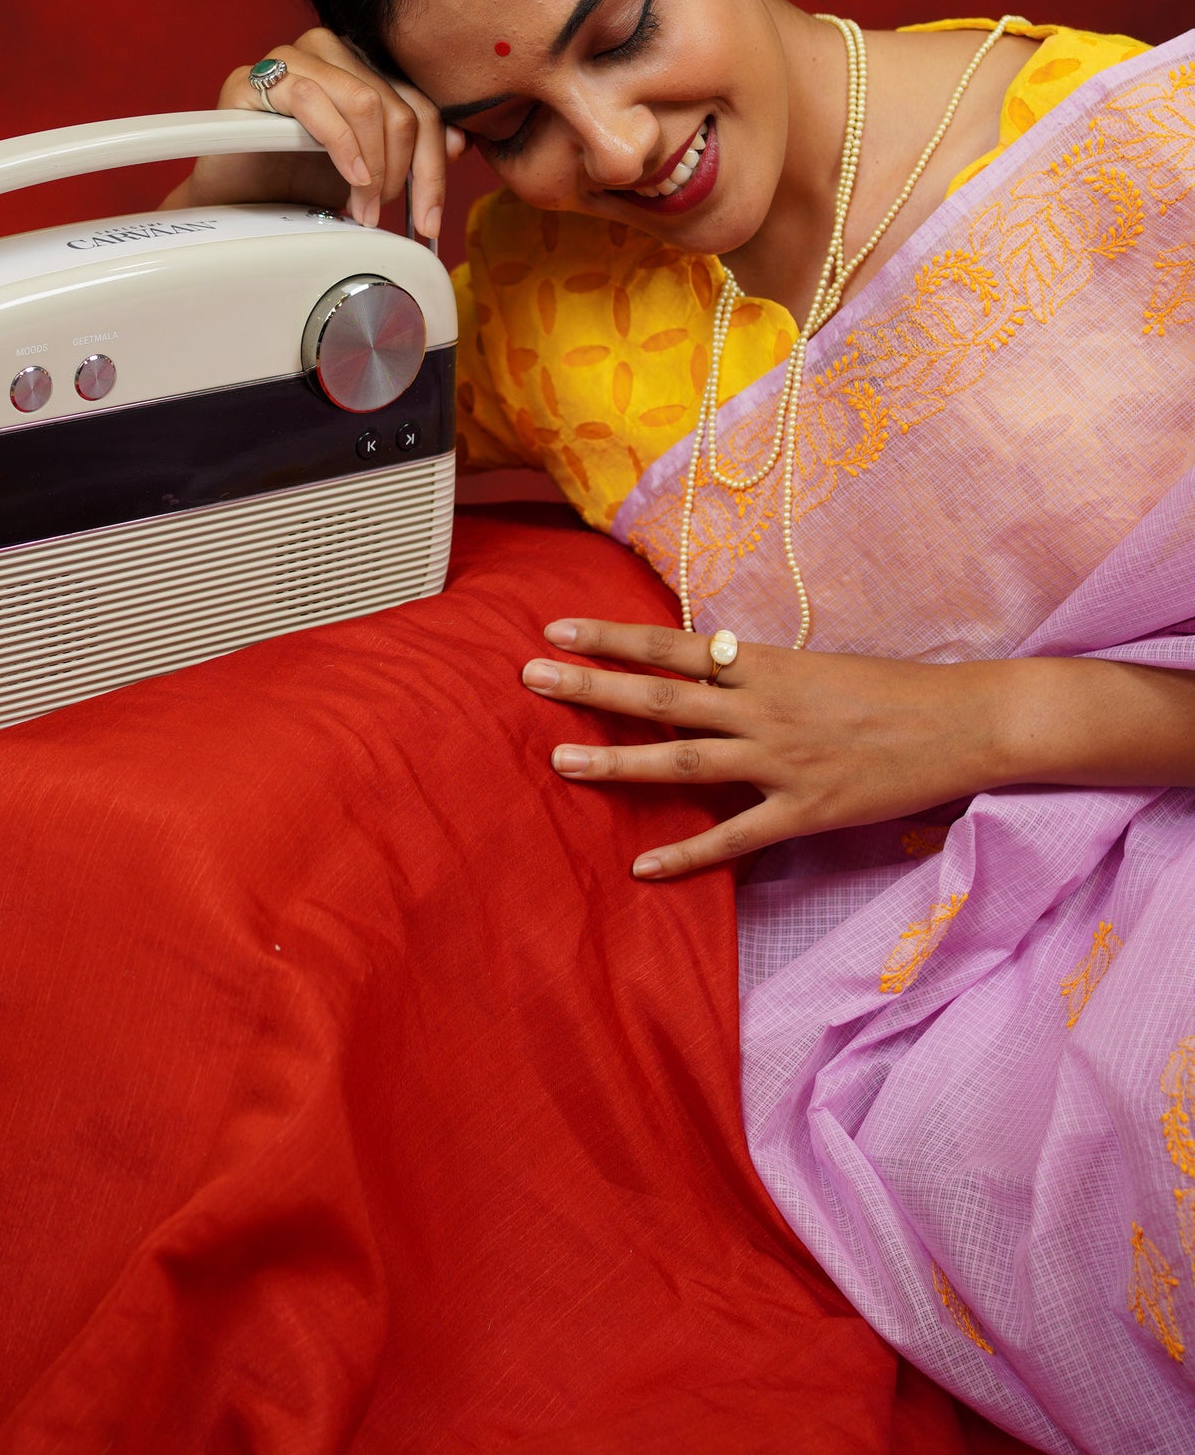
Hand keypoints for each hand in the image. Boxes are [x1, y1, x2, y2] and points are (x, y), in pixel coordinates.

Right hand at [162, 27, 463, 238]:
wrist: (236, 203)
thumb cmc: (295, 182)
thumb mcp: (368, 170)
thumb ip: (409, 151)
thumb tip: (456, 143)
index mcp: (363, 67)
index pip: (420, 107)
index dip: (432, 166)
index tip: (430, 217)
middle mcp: (331, 52)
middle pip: (398, 107)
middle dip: (399, 172)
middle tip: (381, 211)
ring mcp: (292, 59)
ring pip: (365, 102)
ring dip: (372, 166)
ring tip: (362, 205)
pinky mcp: (255, 80)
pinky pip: (313, 100)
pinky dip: (340, 145)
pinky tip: (347, 177)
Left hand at [521, 619, 1004, 878]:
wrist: (964, 722)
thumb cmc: (889, 690)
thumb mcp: (814, 666)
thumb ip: (753, 673)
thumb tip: (699, 667)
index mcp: (765, 665)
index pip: (672, 645)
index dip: (612, 637)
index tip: (557, 628)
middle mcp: (763, 708)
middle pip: (661, 697)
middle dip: (591, 686)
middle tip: (529, 677)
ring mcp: (781, 762)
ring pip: (683, 763)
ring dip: (618, 763)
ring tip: (560, 762)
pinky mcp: (806, 811)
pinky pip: (734, 837)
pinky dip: (686, 853)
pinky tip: (641, 866)